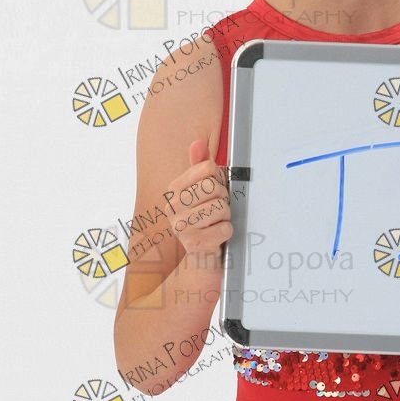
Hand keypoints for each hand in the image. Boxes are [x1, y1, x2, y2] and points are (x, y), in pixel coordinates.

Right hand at [165, 139, 232, 256]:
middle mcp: (172, 207)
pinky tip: (216, 235)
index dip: (218, 179)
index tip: (213, 191)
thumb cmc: (205, 219)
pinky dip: (226, 232)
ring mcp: (181, 226)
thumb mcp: (202, 191)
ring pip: (221, 208)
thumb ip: (201, 166)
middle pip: (214, 188)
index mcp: (174, 189)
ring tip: (216, 222)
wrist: (200, 256)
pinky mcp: (194, 244)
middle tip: (217, 209)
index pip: (208, 168)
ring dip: (225, 217)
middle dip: (223, 199)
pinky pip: (225, 229)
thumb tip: (197, 143)